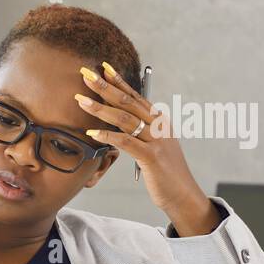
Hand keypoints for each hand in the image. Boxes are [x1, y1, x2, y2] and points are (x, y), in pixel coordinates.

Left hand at [74, 63, 218, 235]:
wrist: (183, 195)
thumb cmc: (164, 173)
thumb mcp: (153, 147)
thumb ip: (140, 133)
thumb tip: (118, 123)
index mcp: (159, 121)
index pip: (135, 96)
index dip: (118, 81)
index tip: (102, 68)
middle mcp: (159, 126)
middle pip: (128, 102)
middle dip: (105, 87)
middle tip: (85, 74)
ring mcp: (157, 141)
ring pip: (125, 119)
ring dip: (100, 108)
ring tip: (80, 100)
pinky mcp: (152, 157)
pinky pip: (127, 142)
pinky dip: (108, 136)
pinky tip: (91, 132)